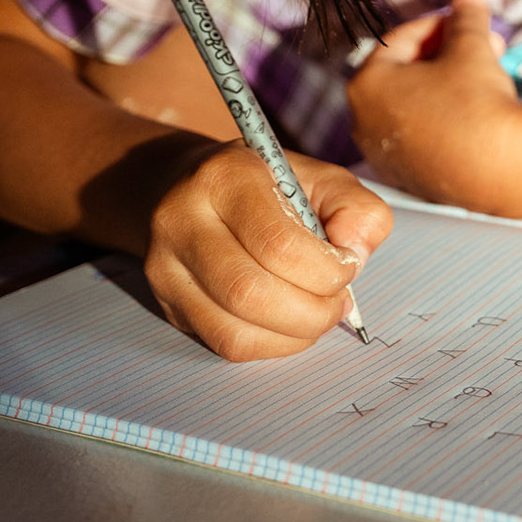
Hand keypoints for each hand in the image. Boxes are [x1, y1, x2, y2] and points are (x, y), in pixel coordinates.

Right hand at [144, 141, 391, 360]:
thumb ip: (355, 208)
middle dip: (312, 311)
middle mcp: (183, 221)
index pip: (278, 244)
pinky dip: (271, 345)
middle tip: (339, 302)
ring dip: (293, 335)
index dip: (326, 269)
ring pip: (234, 330)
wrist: (191, 187)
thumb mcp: (320, 177)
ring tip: (319, 314)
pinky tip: (291, 324)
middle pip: (250, 293)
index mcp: (225, 177)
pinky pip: (224, 343)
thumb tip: (355, 254)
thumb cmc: (267, 185)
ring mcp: (166, 267)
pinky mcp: (167, 303)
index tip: (349, 266)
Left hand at [346, 0, 520, 204]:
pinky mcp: (408, 178)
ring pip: (414, 105)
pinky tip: (474, 112)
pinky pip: (421, 136)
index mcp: (367, 84)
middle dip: (446, 54)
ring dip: (446, 84)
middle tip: (481, 45)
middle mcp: (365, 122)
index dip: (436, 24)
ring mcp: (384, 154)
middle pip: (404, 73)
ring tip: (484, 76)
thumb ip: (465, 19)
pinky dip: (443, 118)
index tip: (461, 20)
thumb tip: (467, 0)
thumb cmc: (476, 106)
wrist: (499, 168)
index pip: (399, 40)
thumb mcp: (471, 49)